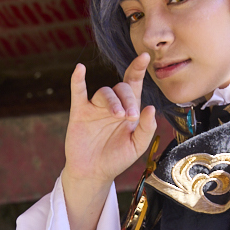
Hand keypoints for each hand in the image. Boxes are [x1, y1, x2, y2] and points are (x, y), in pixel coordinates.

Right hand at [63, 53, 156, 189]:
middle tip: (130, 116)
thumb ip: (147, 128)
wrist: (94, 173)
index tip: (144, 56)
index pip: (134, 84)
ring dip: (112, 101)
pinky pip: (78, 92)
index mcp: (129, 110)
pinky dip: (78, 80)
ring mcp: (95, 107)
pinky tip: (80, 69)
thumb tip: (151, 108)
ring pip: (104, 92)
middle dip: (128, 99)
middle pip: (121, 88)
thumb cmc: (117, 158)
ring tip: (118, 115)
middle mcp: (113, 105)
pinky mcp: (80, 113)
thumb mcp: (137, 146)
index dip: (138, 69)